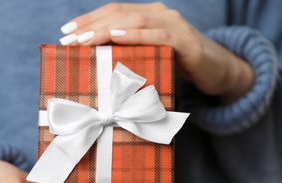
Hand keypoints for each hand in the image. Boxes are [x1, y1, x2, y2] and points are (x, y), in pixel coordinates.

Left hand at [60, 3, 253, 103]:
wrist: (216, 71)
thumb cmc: (177, 66)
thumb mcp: (149, 58)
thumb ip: (128, 55)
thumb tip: (95, 64)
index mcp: (148, 16)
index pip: (112, 13)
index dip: (88, 20)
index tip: (65, 32)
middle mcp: (159, 14)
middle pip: (119, 13)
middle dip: (90, 26)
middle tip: (68, 39)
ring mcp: (173, 25)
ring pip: (135, 21)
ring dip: (106, 30)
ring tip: (83, 40)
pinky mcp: (186, 41)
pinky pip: (158, 35)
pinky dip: (136, 35)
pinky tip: (117, 37)